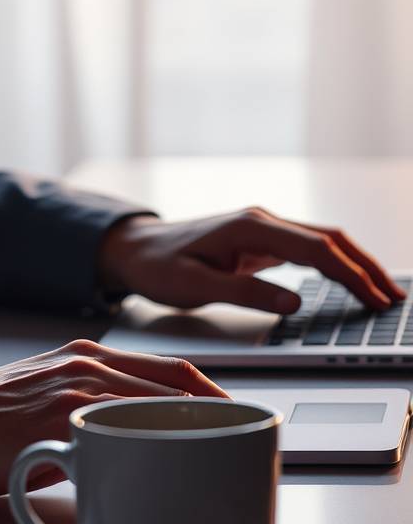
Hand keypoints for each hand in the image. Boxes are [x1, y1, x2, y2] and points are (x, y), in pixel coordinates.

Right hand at [0, 341, 226, 509]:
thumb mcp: (35, 413)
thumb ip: (84, 428)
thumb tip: (131, 470)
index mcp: (83, 358)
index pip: (174, 374)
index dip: (219, 402)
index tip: (247, 433)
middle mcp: (83, 364)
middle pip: (183, 387)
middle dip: (226, 423)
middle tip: (254, 462)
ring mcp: (68, 391)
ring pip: (160, 407)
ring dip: (202, 440)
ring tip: (231, 476)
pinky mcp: (49, 424)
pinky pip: (118, 438)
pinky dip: (155, 457)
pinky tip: (175, 483)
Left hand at [98, 208, 405, 314]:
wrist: (136, 249)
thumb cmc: (160, 267)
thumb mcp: (195, 286)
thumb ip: (245, 293)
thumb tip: (294, 303)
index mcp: (250, 227)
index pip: (317, 250)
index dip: (351, 275)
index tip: (375, 299)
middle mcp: (263, 220)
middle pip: (330, 239)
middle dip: (366, 268)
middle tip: (391, 299)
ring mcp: (263, 227)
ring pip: (324, 241)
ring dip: (355, 264)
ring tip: (381, 291)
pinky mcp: (260, 239)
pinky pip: (308, 249)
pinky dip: (335, 264)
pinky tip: (349, 280)